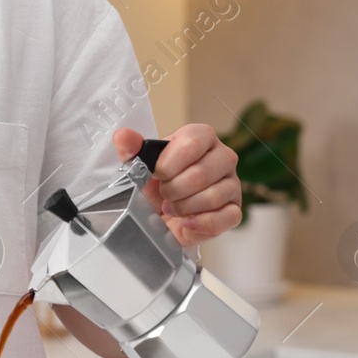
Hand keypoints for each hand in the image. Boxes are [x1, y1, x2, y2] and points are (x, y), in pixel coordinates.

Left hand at [112, 124, 240, 245]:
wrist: (160, 217)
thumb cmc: (154, 186)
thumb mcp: (138, 166)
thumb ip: (131, 149)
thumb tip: (123, 135)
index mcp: (201, 137)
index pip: (192, 142)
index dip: (169, 162)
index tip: (156, 173)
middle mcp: (222, 157)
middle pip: (202, 172)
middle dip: (174, 189)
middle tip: (163, 194)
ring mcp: (232, 184)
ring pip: (213, 196)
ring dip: (184, 207)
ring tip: (171, 207)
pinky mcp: (234, 211)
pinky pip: (227, 217)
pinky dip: (201, 222)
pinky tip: (186, 221)